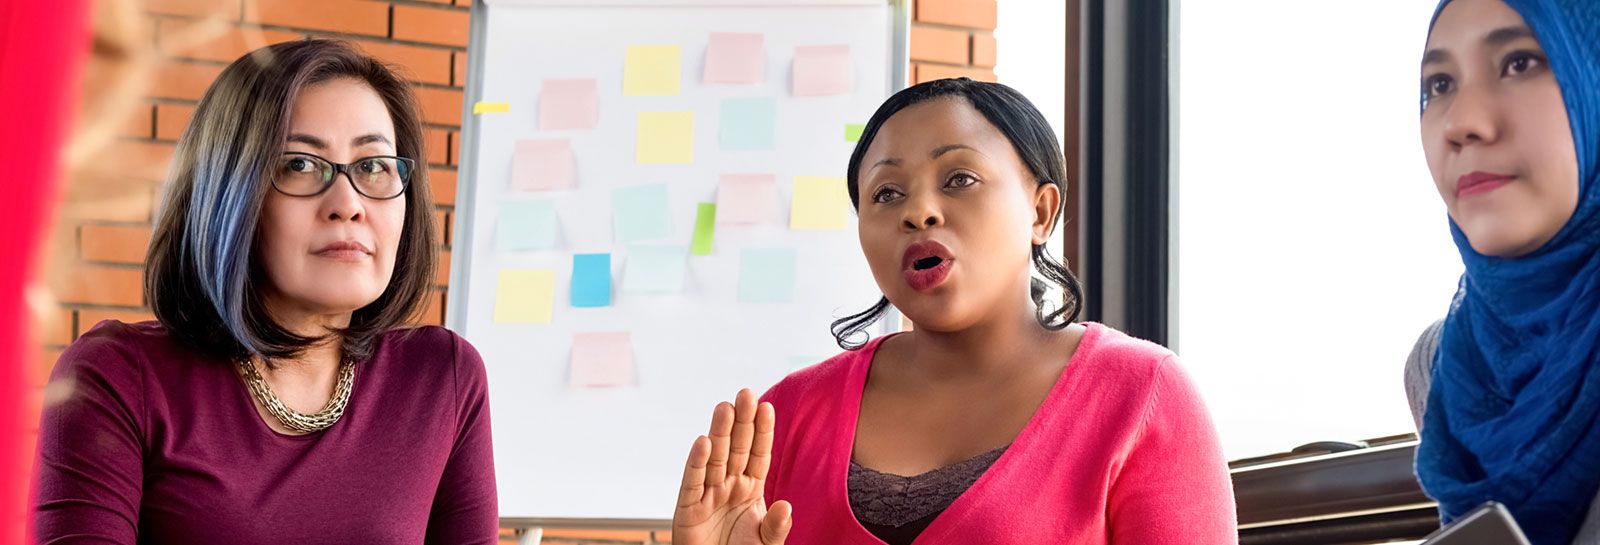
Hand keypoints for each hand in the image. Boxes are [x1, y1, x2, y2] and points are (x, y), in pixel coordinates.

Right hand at [672, 389, 792, 544]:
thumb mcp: (766, 544)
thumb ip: (776, 527)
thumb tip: (785, 506)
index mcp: (750, 489)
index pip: (758, 455)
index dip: (762, 432)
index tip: (767, 406)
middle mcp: (729, 486)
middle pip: (737, 448)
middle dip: (742, 421)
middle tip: (746, 393)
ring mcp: (708, 495)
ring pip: (715, 458)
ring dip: (720, 433)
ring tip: (725, 407)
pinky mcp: (687, 509)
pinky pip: (693, 482)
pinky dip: (697, 462)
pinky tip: (703, 442)